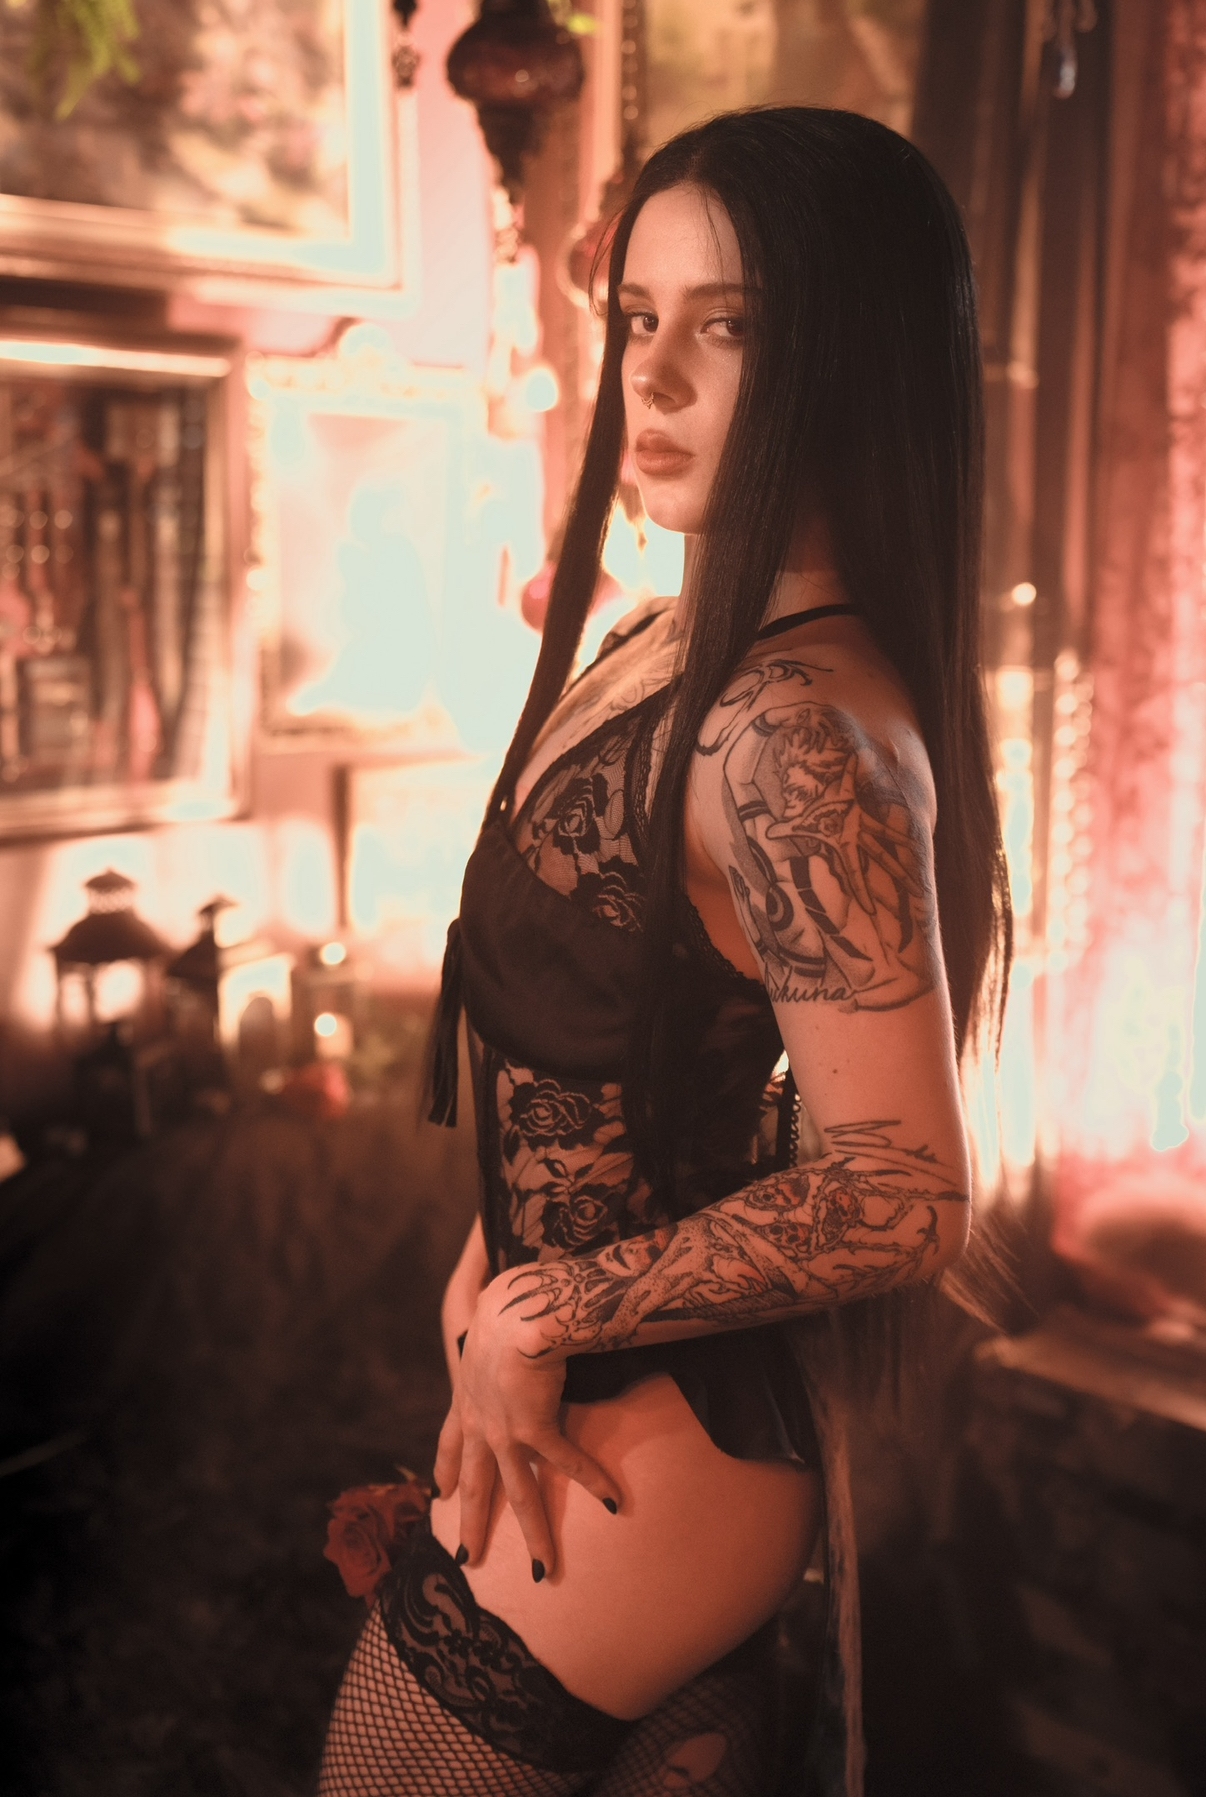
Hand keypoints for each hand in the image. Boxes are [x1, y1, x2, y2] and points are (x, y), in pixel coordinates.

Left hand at [433, 1269, 620, 1576]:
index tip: (439, 1495)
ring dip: (534, 1534)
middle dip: (472, 1522)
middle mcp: (480, 1420)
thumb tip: (499, 1308)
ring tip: (544, 1570)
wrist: (518, 1311)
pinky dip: (593, 1480)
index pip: (450, 1441)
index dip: (444, 1470)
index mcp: (466, 1395)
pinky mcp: (534, 1429)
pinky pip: (567, 1462)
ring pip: (518, 1493)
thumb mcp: (487, 1317)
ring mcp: (504, 1431)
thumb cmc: (506, 1302)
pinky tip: (614, 1502)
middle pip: (475, 1482)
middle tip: (467, 1557)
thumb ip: (493, 1326)